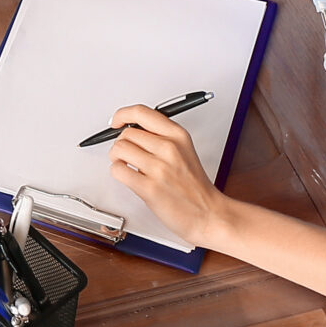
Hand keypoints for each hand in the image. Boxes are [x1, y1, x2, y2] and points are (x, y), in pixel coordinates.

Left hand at [100, 105, 230, 247]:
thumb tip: (130, 129)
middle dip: (121, 143)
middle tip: (127, 154)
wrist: (208, 214)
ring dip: (117, 158)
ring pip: (119, 149)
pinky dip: (118, 172)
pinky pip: (117, 170)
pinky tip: (129, 177)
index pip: (141, 112)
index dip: (123, 114)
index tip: (117, 122)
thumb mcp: (183, 150)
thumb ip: (160, 136)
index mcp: (178, 135)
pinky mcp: (149, 188)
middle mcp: (169, 148)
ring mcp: (159, 168)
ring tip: (127, 165)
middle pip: (126, 133)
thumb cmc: (194, 186)